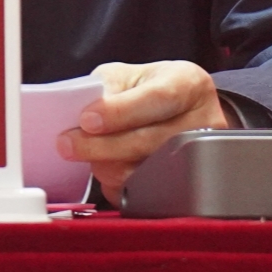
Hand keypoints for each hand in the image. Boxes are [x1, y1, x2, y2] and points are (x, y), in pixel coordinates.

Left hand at [55, 60, 229, 205]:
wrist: (174, 111)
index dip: (120, 111)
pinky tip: (107, 168)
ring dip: (106, 166)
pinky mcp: (187, 187)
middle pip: (149, 142)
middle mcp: (203, 121)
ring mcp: (200, 159)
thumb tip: (82, 113)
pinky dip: (117, 185)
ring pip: (145, 174)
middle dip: (101, 145)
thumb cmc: (148, 89)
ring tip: (87, 153)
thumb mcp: (127, 75)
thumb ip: (107, 88)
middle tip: (68, 144)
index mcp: (189, 84)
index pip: (158, 99)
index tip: (87, 119)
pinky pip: (145, 196)